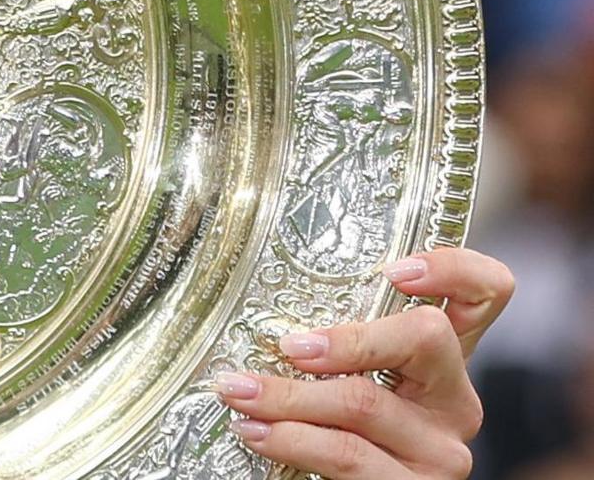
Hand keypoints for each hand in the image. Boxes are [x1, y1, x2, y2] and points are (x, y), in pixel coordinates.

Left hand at [213, 246, 514, 476]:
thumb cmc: (337, 428)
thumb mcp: (346, 378)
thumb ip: (333, 345)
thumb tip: (262, 320)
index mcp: (442, 359)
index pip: (486, 293)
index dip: (454, 270)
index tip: (395, 271)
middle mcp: (454, 400)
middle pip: (424, 338)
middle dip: (346, 339)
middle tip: (287, 345)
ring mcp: (442, 449)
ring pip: (365, 402)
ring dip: (287, 396)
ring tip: (238, 392)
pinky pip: (348, 455)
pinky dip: (290, 439)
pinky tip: (255, 431)